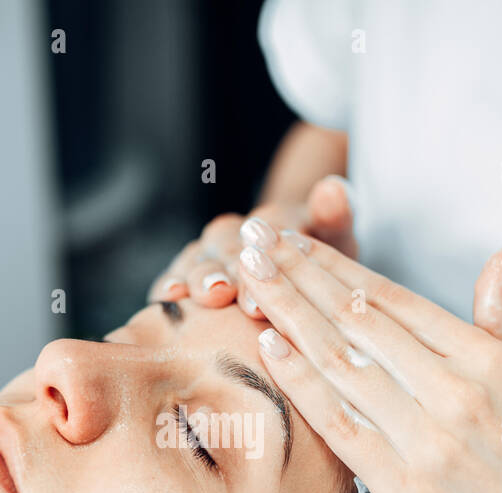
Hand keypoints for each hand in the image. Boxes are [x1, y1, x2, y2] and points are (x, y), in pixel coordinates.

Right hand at [146, 176, 357, 316]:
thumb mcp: (335, 238)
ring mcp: (207, 254)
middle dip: (223, 269)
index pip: (267, 234)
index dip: (263, 256)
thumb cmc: (316, 261)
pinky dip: (167, 285)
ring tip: (192, 295)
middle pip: (225, 246)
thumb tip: (334, 187)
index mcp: (272, 222)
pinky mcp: (187, 277)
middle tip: (222, 292)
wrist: (289, 272)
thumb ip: (335, 215)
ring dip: (194, 277)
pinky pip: (173, 278)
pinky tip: (165, 297)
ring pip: (196, 260)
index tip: (265, 284)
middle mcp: (234, 233)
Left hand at [239, 230, 501, 492]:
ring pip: (342, 361)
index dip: (334, 265)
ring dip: (286, 314)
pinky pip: (342, 426)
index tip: (292, 240)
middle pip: (358, 318)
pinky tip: (267, 348)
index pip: (392, 298)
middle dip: (297, 275)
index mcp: (487, 361)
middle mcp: (455, 391)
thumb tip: (498, 260)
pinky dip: (301, 383)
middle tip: (253, 240)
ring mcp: (430, 441)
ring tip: (246, 278)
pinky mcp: (407, 492)